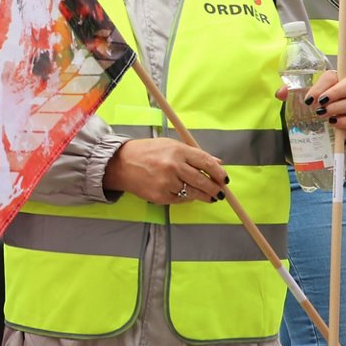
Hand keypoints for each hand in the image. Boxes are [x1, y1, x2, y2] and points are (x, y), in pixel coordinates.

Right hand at [104, 137, 226, 204]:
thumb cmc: (146, 152)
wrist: (121, 163)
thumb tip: (216, 163)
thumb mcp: (170, 145)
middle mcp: (173, 166)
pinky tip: (185, 194)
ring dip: (204, 196)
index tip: (224, 179)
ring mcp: (166, 182)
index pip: (206, 162)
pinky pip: (180, 199)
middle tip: (220, 192)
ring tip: (209, 197)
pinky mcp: (160, 196)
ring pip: (193, 193)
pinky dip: (185, 198)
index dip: (219, 173)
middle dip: (215, 189)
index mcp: (178, 150)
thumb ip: (194, 154)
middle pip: (203, 181)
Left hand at [277, 70, 345, 137]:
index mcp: (334, 80)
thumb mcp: (301, 95)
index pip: (332, 76)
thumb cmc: (314, 103)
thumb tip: (280, 93)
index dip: (322, 86)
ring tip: (322, 114)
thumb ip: (290, 91)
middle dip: (336, 93)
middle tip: (320, 103)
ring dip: (337, 108)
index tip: (309, 98)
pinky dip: (344, 122)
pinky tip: (332, 123)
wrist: (325, 122)